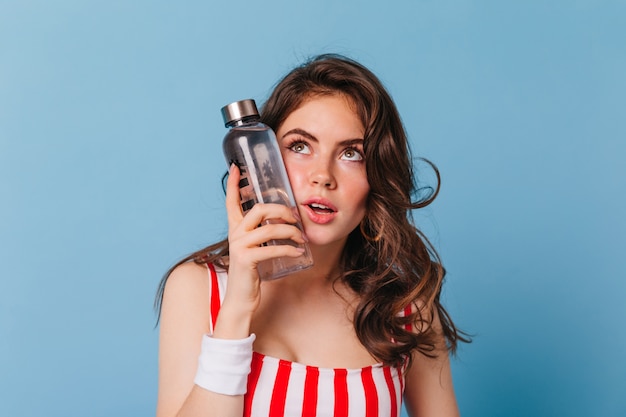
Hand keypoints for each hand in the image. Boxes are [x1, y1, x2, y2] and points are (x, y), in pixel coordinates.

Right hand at [219, 165, 305, 319]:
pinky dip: (288, 249)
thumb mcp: (255, 248)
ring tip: (302, 239)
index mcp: (235, 228)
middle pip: (259, 209)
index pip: (231, 201)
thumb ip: (262, 234)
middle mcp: (235, 234)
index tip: (236, 167)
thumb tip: (286, 222)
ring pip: (269, 228)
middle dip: (281, 210)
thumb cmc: (251, 272)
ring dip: (291, 232)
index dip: (234, 184)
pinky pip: (272, 248)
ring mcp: (239, 246)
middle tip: (296, 218)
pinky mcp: (246, 259)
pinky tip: (298, 252)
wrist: (241, 298)